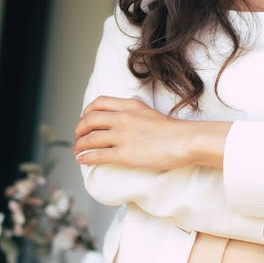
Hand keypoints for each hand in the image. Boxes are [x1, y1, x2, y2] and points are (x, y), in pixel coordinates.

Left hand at [73, 96, 188, 170]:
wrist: (185, 141)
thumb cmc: (173, 130)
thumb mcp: (149, 112)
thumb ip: (133, 112)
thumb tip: (121, 120)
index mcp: (130, 105)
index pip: (99, 103)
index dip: (86, 112)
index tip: (85, 120)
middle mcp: (123, 117)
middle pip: (89, 119)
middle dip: (79, 129)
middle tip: (78, 137)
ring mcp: (123, 136)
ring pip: (90, 138)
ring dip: (79, 145)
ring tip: (77, 150)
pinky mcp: (125, 154)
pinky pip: (98, 155)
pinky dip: (86, 157)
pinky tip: (82, 159)